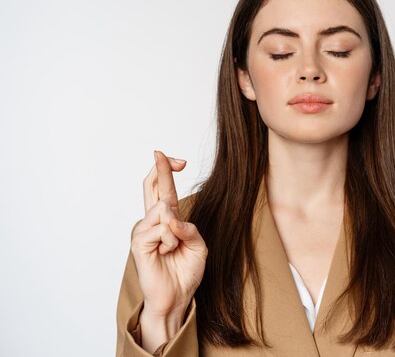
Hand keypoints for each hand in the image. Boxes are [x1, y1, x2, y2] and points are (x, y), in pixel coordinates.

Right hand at [131, 151, 207, 319]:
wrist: (176, 298)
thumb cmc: (185, 272)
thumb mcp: (198, 245)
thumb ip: (189, 228)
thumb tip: (171, 217)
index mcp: (167, 219)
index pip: (164, 190)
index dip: (167, 171)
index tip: (178, 159)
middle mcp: (152, 221)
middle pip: (151, 186)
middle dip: (161, 169)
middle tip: (162, 154)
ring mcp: (143, 230)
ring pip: (163, 208)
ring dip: (176, 229)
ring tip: (172, 249)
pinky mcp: (139, 242)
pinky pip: (162, 228)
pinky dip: (171, 240)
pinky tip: (165, 254)